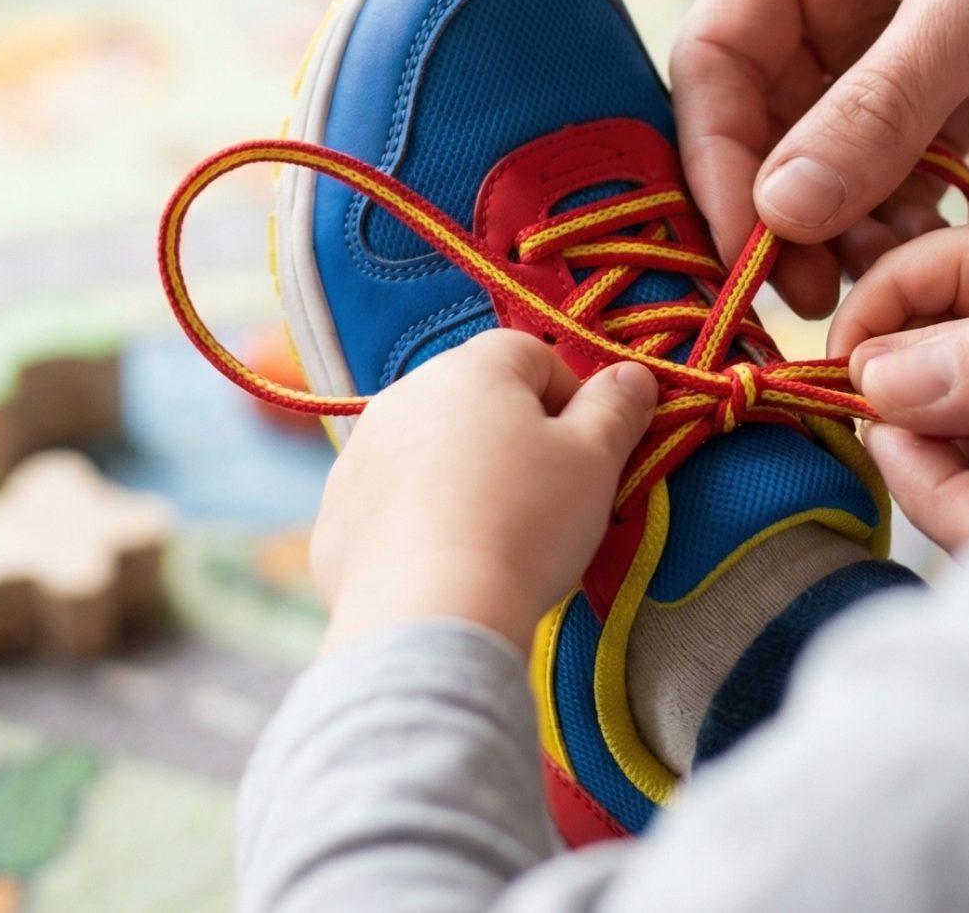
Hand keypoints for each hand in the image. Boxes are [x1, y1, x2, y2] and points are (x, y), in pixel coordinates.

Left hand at [309, 331, 659, 651]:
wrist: (430, 614)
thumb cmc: (526, 525)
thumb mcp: (594, 462)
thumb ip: (616, 409)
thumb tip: (633, 375)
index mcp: (472, 369)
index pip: (532, 355)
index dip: (569, 399)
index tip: (585, 453)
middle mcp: (405, 396)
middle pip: (475, 400)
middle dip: (512, 438)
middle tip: (543, 500)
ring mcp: (361, 454)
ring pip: (428, 450)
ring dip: (461, 477)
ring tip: (492, 538)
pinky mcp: (335, 514)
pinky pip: (388, 503)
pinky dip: (415, 522)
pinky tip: (444, 564)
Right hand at [672, 0, 968, 316]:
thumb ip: (881, 104)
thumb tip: (780, 210)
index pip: (718, 55)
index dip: (717, 158)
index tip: (743, 247)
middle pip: (761, 120)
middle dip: (776, 210)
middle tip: (802, 296)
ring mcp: (896, 49)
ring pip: (826, 161)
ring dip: (839, 227)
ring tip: (877, 281)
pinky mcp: (961, 97)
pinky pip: (897, 176)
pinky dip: (898, 222)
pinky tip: (923, 256)